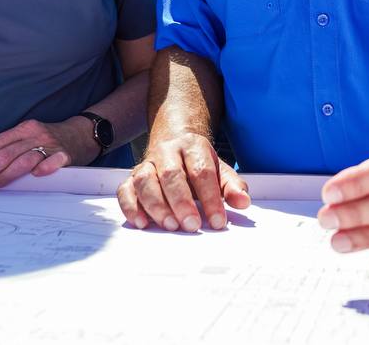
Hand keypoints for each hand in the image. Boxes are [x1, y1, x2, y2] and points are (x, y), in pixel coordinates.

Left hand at [0, 117, 96, 187]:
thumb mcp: (29, 137)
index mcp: (23, 129)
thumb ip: (11, 149)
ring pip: (25, 158)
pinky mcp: (66, 155)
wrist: (83, 134)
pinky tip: (37, 174)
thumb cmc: (51, 140)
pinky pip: (55, 161)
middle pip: (7, 152)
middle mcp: (35, 135)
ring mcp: (51, 145)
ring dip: (8, 172)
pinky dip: (46, 167)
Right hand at [116, 133, 249, 231]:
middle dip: (182, 202)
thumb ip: (232, 187)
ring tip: (170, 225)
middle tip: (192, 225)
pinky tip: (143, 222)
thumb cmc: (198, 163)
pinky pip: (125, 190)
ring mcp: (146, 164)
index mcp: (192, 146)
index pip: (201, 171)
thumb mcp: (220, 171)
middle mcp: (166, 152)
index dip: (210, 198)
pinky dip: (131, 207)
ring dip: (156, 206)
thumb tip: (243, 202)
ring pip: (144, 181)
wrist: (175, 143)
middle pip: (171, 174)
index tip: (217, 221)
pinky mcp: (130, 178)